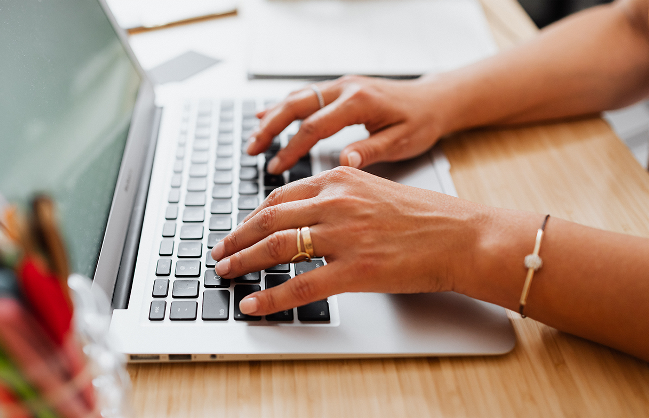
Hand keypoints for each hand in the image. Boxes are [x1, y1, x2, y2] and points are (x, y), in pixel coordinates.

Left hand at [209, 167, 485, 315]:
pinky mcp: (356, 269)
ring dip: (245, 261)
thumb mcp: (375, 190)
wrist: (463, 236)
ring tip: (227, 273)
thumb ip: (340, 195)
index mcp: (340, 181)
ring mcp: (345, 236)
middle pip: (270, 219)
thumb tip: (310, 209)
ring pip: (278, 247)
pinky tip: (255, 303)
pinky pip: (302, 285)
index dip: (252, 217)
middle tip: (220, 253)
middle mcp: (337, 203)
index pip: (280, 197)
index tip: (238, 230)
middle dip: (238, 238)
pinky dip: (272, 296)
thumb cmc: (426, 217)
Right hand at [247, 75, 449, 174]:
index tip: (277, 167)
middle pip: (296, 105)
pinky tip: (267, 116)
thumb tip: (344, 162)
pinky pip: (306, 96)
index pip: (315, 126)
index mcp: (359, 101)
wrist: (434, 100)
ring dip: (273, 117)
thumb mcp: (402, 141)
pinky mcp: (340, 89)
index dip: (292, 148)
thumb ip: (371, 150)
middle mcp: (346, 87)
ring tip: (254, 139)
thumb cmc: (421, 122)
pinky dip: (284, 107)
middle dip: (271, 128)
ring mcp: (341, 85)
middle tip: (252, 150)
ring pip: (297, 97)